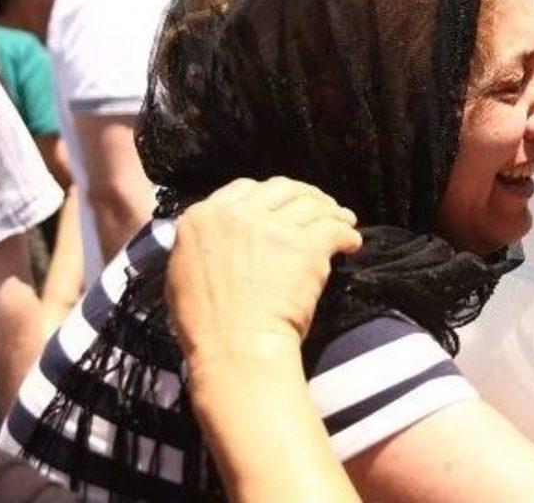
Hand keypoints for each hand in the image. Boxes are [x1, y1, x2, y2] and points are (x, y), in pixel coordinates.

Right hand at [166, 177, 360, 366]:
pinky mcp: (305, 244)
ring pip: (312, 205)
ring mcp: (274, 226)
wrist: (236, 345)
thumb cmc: (206, 323)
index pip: (244, 188)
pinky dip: (346, 234)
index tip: (282, 203)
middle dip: (303, 195)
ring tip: (344, 220)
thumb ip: (201, 244)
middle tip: (318, 206)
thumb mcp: (182, 272)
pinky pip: (334, 228)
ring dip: (332, 211)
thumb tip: (218, 236)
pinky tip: (351, 243)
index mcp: (204, 217)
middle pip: (281, 188)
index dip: (268, 194)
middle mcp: (239, 213)